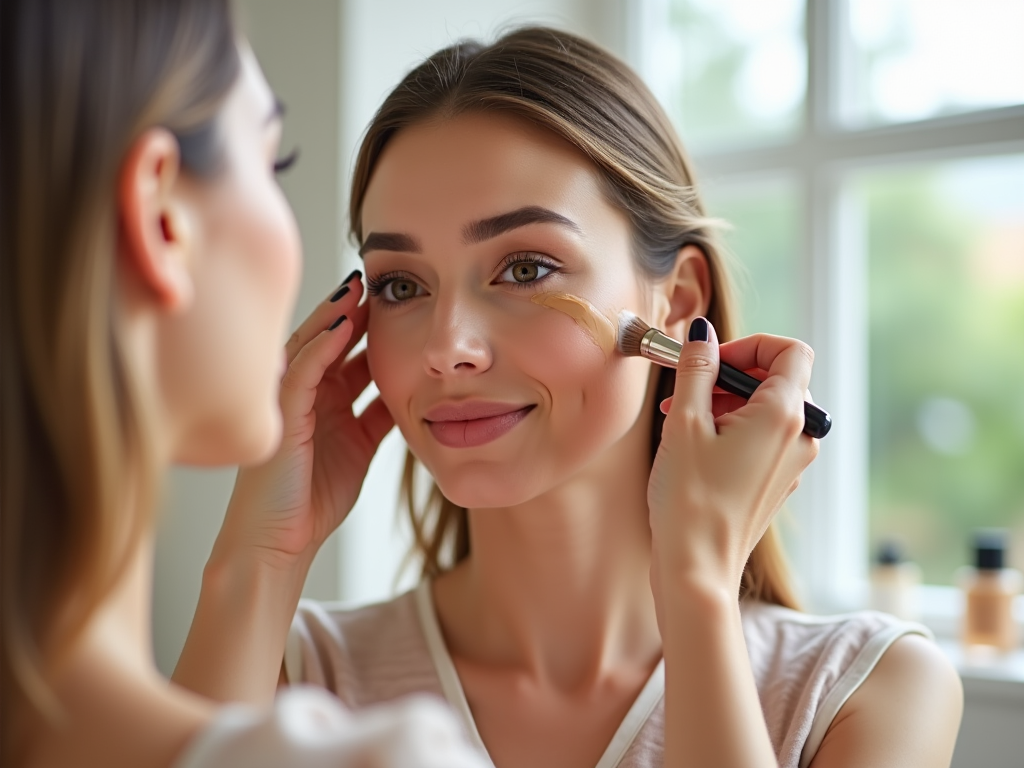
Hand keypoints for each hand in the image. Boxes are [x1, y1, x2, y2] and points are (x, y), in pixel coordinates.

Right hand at [218, 273, 393, 566]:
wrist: (278, 543)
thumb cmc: (313, 500)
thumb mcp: (360, 447)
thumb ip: (378, 415)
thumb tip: (412, 388)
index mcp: (322, 400)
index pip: (345, 351)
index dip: (369, 325)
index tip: (398, 299)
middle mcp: (303, 394)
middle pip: (328, 339)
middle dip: (352, 310)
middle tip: (378, 279)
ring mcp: (286, 401)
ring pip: (311, 346)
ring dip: (335, 316)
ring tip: (359, 288)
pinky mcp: (278, 414)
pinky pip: (301, 371)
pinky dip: (322, 346)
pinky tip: (342, 324)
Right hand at [647, 318, 818, 599]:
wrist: (697, 569)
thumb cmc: (689, 499)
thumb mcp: (684, 423)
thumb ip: (696, 369)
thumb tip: (702, 333)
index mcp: (785, 415)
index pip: (791, 350)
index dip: (751, 345)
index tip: (712, 359)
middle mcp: (800, 437)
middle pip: (779, 379)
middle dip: (731, 375)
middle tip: (688, 390)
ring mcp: (793, 463)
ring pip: (769, 410)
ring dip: (728, 403)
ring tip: (682, 420)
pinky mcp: (778, 483)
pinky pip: (765, 439)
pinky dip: (734, 430)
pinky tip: (696, 447)